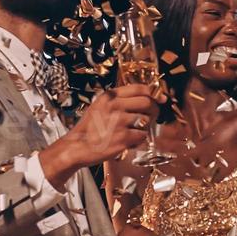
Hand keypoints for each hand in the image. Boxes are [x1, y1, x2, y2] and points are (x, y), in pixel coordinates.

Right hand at [41, 85, 160, 187]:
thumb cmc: (90, 129)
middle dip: (154, 111)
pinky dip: (138, 141)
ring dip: (144, 128)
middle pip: (148, 102)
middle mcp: (114, 106)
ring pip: (146, 120)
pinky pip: (142, 136)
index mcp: (109, 96)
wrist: (76, 147)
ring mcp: (119, 121)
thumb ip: (121, 101)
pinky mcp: (123, 137)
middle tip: (150, 118)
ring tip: (132, 132)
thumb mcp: (100, 107)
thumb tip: (152, 98)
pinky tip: (128, 142)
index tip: (160, 100)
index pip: (140, 88)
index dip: (154, 94)